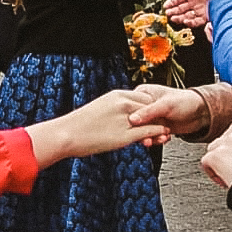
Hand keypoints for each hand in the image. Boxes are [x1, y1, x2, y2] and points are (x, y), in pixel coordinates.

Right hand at [27, 90, 170, 167]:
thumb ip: (113, 109)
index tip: (154, 114)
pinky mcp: (125, 135)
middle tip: (164, 123)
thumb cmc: (78, 125)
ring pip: (152, 119)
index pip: (143, 96)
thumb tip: (118, 114)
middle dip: (158, 115)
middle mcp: (123, 103)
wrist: (66, 135)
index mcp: (116, 95)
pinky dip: (157, 133)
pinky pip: (148, 132)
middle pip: (150, 106)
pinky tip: (161, 137)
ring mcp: (125, 119)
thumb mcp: (99, 109)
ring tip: (165, 133)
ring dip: (161, 125)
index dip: (151, 106)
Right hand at [128, 84, 209, 135]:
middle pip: (134, 120)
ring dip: (150, 137)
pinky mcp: (156, 126)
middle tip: (146, 139)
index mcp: (143, 93)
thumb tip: (132, 120)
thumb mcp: (165, 105)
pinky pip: (150, 135)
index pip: (129, 106)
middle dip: (140, 131)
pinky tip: (164, 139)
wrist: (201, 112)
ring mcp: (150, 117)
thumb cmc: (185, 101)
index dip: (129, 118)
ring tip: (159, 139)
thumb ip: (148, 112)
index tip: (132, 128)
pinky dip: (156, 139)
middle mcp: (144, 105)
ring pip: (142, 129)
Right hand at [163, 0, 209, 26]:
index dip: (173, 0)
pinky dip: (191, 21)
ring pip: (188, 14)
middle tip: (167, 11)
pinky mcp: (209, 15)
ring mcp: (203, 8)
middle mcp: (199, 0)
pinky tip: (186, 21)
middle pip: (183, 7)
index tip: (166, 4)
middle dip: (174, 9)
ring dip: (180, 16)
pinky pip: (198, 21)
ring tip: (173, 17)